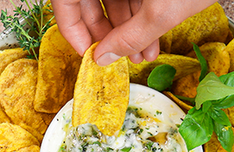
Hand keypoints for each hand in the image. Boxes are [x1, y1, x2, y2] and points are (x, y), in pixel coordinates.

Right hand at [51, 0, 217, 64]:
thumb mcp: (161, 11)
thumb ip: (129, 37)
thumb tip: (102, 57)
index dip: (71, 29)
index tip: (86, 53)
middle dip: (103, 33)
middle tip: (114, 58)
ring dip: (124, 29)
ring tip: (142, 55)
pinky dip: (138, 15)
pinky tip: (151, 40)